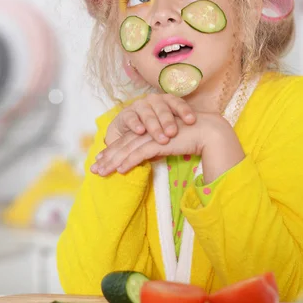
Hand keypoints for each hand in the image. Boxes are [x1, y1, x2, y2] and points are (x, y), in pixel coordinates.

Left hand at [92, 112, 228, 175]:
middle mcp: (148, 131)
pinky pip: (141, 153)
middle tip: (94, 169)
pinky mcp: (159, 141)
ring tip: (102, 172)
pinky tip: (121, 170)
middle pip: (122, 145)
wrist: (207, 131)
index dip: (112, 151)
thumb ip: (158, 149)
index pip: (126, 141)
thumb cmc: (191, 138)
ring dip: (113, 162)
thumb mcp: (170, 144)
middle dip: (107, 158)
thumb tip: (151, 158)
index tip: (101, 160)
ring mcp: (152, 135)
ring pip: (127, 150)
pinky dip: (130, 161)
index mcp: (148, 130)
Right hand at [105, 94, 195, 145]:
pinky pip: (131, 118)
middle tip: (173, 133)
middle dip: (168, 121)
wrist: (131, 133)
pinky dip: (136, 124)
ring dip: (154, 126)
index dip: (184, 111)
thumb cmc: (156, 130)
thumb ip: (182, 130)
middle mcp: (154, 100)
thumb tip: (202, 137)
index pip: (178, 103)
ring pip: (148, 114)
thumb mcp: (169, 129)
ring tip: (161, 138)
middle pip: (163, 109)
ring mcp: (139, 106)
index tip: (191, 121)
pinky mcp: (125, 114)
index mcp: (167, 102)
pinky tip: (140, 131)